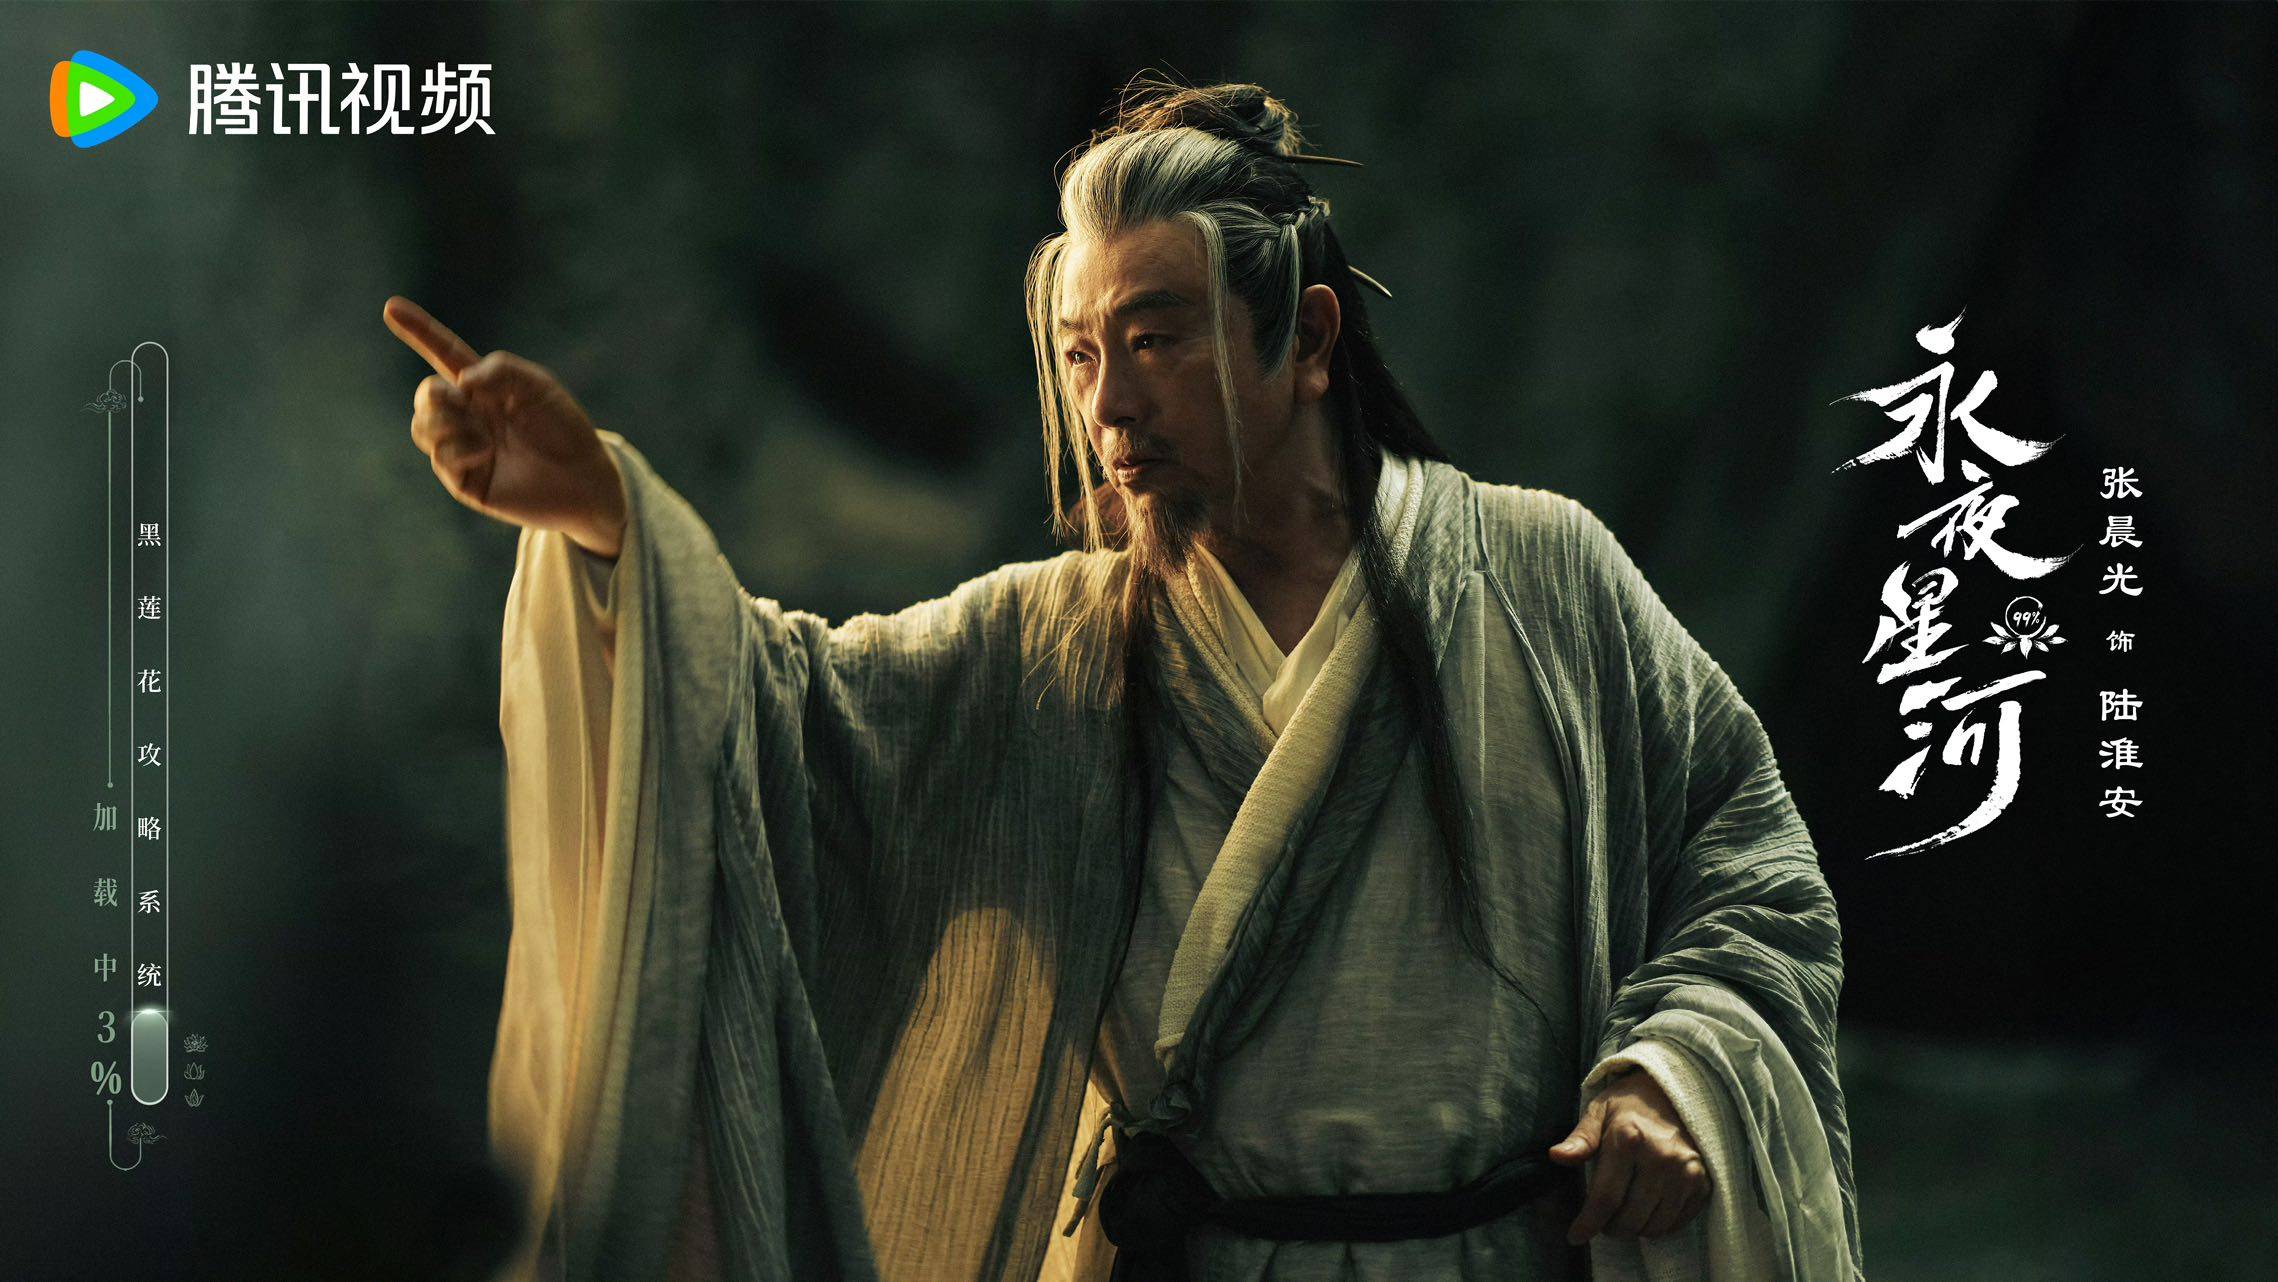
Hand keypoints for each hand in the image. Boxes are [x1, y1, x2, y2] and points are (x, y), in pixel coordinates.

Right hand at [384, 296, 627, 557]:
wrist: (585, 479)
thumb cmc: (565, 429)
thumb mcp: (538, 386)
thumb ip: (500, 370)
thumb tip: (461, 383)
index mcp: (483, 387)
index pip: (443, 354)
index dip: (419, 331)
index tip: (392, 307)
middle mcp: (468, 416)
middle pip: (425, 394)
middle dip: (435, 395)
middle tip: (465, 402)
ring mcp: (463, 448)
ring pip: (422, 426)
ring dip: (446, 422)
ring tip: (484, 435)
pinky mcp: (464, 480)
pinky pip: (441, 457)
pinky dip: (461, 448)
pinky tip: (486, 452)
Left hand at [1548, 1068, 1710, 1243]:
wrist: (1675, 1095)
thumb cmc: (1629, 1106)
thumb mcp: (1599, 1112)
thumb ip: (1580, 1139)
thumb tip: (1556, 1156)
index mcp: (1629, 1138)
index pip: (1605, 1197)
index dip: (1588, 1223)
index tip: (1575, 1236)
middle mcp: (1661, 1157)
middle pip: (1630, 1218)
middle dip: (1609, 1228)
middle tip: (1602, 1220)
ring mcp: (1686, 1172)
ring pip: (1653, 1227)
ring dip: (1634, 1230)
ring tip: (1623, 1215)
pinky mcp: (1703, 1183)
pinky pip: (1675, 1224)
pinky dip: (1657, 1226)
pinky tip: (1646, 1212)